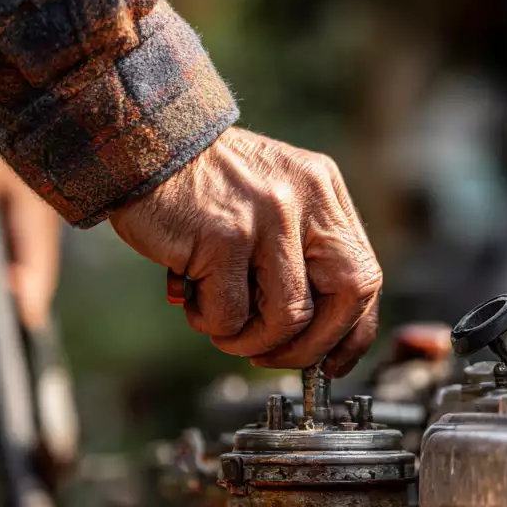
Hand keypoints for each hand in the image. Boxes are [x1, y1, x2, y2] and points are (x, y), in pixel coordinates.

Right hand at [110, 126, 381, 376]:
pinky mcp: (226, 236)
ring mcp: (270, 216)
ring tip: (219, 324)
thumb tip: (314, 341)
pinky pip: (232, 315)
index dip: (351, 333)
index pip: (365, 278)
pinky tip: (191, 297)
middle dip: (311, 345)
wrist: (142, 144)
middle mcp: (307, 200)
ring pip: (289, 318)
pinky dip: (210, 322)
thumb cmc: (201, 187)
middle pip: (349, 297)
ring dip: (251, 341)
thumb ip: (299, 255)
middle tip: (270, 356)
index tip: (329, 363)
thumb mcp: (270, 203)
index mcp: (324, 193)